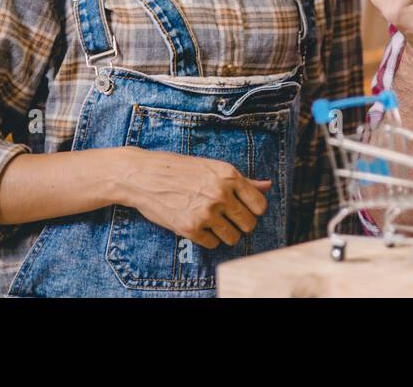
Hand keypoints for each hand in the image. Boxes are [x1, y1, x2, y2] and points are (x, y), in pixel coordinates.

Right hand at [116, 149, 271, 248]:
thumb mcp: (213, 167)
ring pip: (233, 238)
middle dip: (240, 224)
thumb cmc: (179, 169)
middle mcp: (220, 194)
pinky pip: (213, 244)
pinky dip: (208, 238)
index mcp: (229, 176)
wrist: (144, 176)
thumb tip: (268, 185)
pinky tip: (199, 226)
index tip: (244, 210)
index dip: (254, 210)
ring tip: (214, 223)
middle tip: (227, 218)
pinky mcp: (190, 228)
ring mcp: (205, 212)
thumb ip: (242, 180)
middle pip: (249, 224)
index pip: (260, 205)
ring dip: (226, 234)